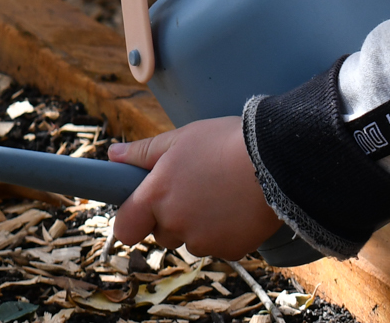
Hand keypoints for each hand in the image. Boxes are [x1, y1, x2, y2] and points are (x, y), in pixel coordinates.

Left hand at [108, 117, 282, 257]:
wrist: (277, 161)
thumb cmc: (224, 142)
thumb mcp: (179, 138)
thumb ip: (143, 152)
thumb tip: (113, 156)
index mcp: (157, 196)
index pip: (125, 228)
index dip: (131, 220)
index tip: (140, 210)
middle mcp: (176, 223)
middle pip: (162, 233)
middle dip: (171, 217)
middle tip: (192, 189)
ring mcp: (204, 241)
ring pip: (191, 240)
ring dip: (199, 225)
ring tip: (220, 193)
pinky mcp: (231, 250)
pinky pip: (220, 246)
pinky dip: (225, 232)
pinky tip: (238, 206)